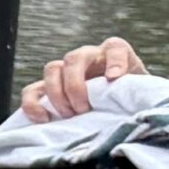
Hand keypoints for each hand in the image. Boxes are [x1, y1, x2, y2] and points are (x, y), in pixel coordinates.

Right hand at [21, 37, 146, 121]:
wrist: (112, 108)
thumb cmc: (125, 101)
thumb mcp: (136, 93)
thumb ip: (134, 92)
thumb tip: (126, 99)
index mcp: (112, 55)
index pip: (114, 48)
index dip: (114, 60)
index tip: (114, 77)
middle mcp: (87, 58)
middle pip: (74, 58)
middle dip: (75, 86)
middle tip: (82, 109)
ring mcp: (64, 72)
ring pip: (52, 69)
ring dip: (57, 94)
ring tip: (68, 115)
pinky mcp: (47, 90)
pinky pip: (31, 92)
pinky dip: (33, 105)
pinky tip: (44, 120)